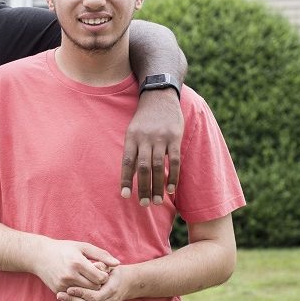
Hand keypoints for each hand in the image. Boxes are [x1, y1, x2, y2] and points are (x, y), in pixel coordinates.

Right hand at [33, 239, 119, 293]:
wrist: (40, 255)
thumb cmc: (64, 248)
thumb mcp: (82, 246)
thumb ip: (101, 254)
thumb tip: (117, 263)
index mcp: (77, 262)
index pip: (100, 277)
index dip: (104, 276)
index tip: (101, 271)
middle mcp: (70, 274)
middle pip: (94, 288)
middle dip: (98, 284)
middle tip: (96, 277)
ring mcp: (63, 284)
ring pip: (85, 294)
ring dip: (89, 289)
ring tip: (88, 280)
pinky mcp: (58, 290)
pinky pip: (74, 296)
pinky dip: (79, 292)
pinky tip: (78, 284)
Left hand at [57, 265, 129, 300]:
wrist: (125, 283)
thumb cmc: (113, 271)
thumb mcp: (108, 265)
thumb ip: (102, 264)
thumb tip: (95, 266)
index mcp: (112, 289)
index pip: (95, 296)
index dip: (81, 293)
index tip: (69, 288)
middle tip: (60, 294)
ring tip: (63, 298)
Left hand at [120, 88, 182, 204]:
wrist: (159, 96)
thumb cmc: (144, 118)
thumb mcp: (133, 131)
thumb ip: (132, 151)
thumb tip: (129, 175)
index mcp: (131, 137)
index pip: (127, 162)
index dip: (125, 180)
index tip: (125, 196)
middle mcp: (145, 138)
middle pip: (143, 167)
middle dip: (143, 188)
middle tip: (143, 204)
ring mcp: (160, 138)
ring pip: (158, 167)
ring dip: (157, 186)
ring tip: (156, 202)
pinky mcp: (175, 137)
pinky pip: (174, 161)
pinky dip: (172, 176)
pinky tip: (170, 189)